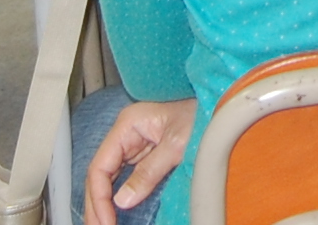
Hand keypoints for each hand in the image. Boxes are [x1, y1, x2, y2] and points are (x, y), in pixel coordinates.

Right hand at [85, 98, 195, 224]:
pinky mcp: (144, 154)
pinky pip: (123, 178)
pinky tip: (114, 212)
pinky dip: (118, 196)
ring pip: (109, 178)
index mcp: (127, 125)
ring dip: (103, 203)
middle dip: (96, 203)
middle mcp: (125, 134)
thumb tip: (122, 200)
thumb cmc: (201, 114)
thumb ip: (148, 173)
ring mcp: (134, 144)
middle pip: (100, 173)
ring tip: (102, 224)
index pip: (100, 166)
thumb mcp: (176, 146)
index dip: (99, 196)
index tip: (105, 220)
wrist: (220, 105)